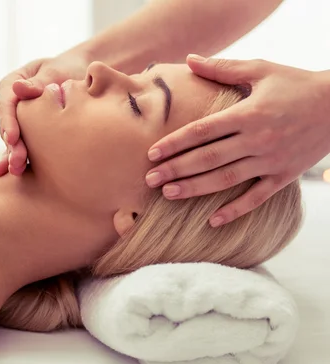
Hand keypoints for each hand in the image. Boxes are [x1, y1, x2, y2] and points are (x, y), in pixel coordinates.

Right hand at [0, 53, 89, 175]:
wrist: (79, 75)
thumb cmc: (67, 69)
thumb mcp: (55, 71)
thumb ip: (39, 81)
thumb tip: (18, 89)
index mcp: (12, 84)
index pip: (7, 103)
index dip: (9, 122)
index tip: (13, 137)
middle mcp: (10, 103)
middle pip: (8, 124)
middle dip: (12, 145)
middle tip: (18, 161)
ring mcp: (17, 119)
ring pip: (12, 139)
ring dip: (13, 155)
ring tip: (17, 170)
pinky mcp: (26, 133)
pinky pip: (21, 146)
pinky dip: (17, 158)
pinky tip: (10, 173)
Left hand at [145, 55, 329, 226]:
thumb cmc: (296, 84)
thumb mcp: (261, 70)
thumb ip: (223, 69)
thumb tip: (190, 59)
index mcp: (248, 113)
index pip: (203, 131)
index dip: (175, 143)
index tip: (152, 153)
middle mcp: (257, 139)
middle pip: (208, 158)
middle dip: (176, 169)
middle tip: (150, 179)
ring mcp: (271, 160)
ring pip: (227, 179)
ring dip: (196, 188)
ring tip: (168, 194)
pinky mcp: (284, 176)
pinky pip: (257, 198)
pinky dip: (236, 211)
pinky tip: (213, 221)